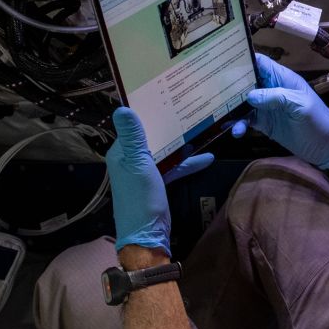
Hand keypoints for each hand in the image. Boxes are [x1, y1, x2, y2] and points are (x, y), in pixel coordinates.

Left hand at [107, 107, 214, 254]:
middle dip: (168, 124)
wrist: (147, 235)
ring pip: (163, 150)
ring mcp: (144, 171)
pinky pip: (173, 166)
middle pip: (150, 136)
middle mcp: (130, 159)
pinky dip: (186, 162)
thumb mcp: (139, 164)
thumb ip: (133, 137)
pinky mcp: (157, 182)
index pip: (133, 125)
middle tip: (188, 105)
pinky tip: (206, 157)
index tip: (165, 93)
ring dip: (180, 142)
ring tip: (201, 128)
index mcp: (121, 152)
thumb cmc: (140, 198)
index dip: (147, 110)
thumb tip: (122, 108)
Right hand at [231, 54, 328, 169]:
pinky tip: (235, 130)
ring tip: (221, 115)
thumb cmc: (319, 122)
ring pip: (243, 102)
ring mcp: (267, 107)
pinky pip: (246, 120)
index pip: (260, 63)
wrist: (327, 148)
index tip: (223, 61)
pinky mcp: (265, 123)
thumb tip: (250, 95)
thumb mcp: (300, 105)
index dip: (243, 60)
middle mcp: (272, 89)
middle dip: (230, 84)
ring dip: (232, 108)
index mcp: (282, 79)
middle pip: (246, 81)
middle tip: (210, 89)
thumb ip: (276, 97)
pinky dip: (238, 124)